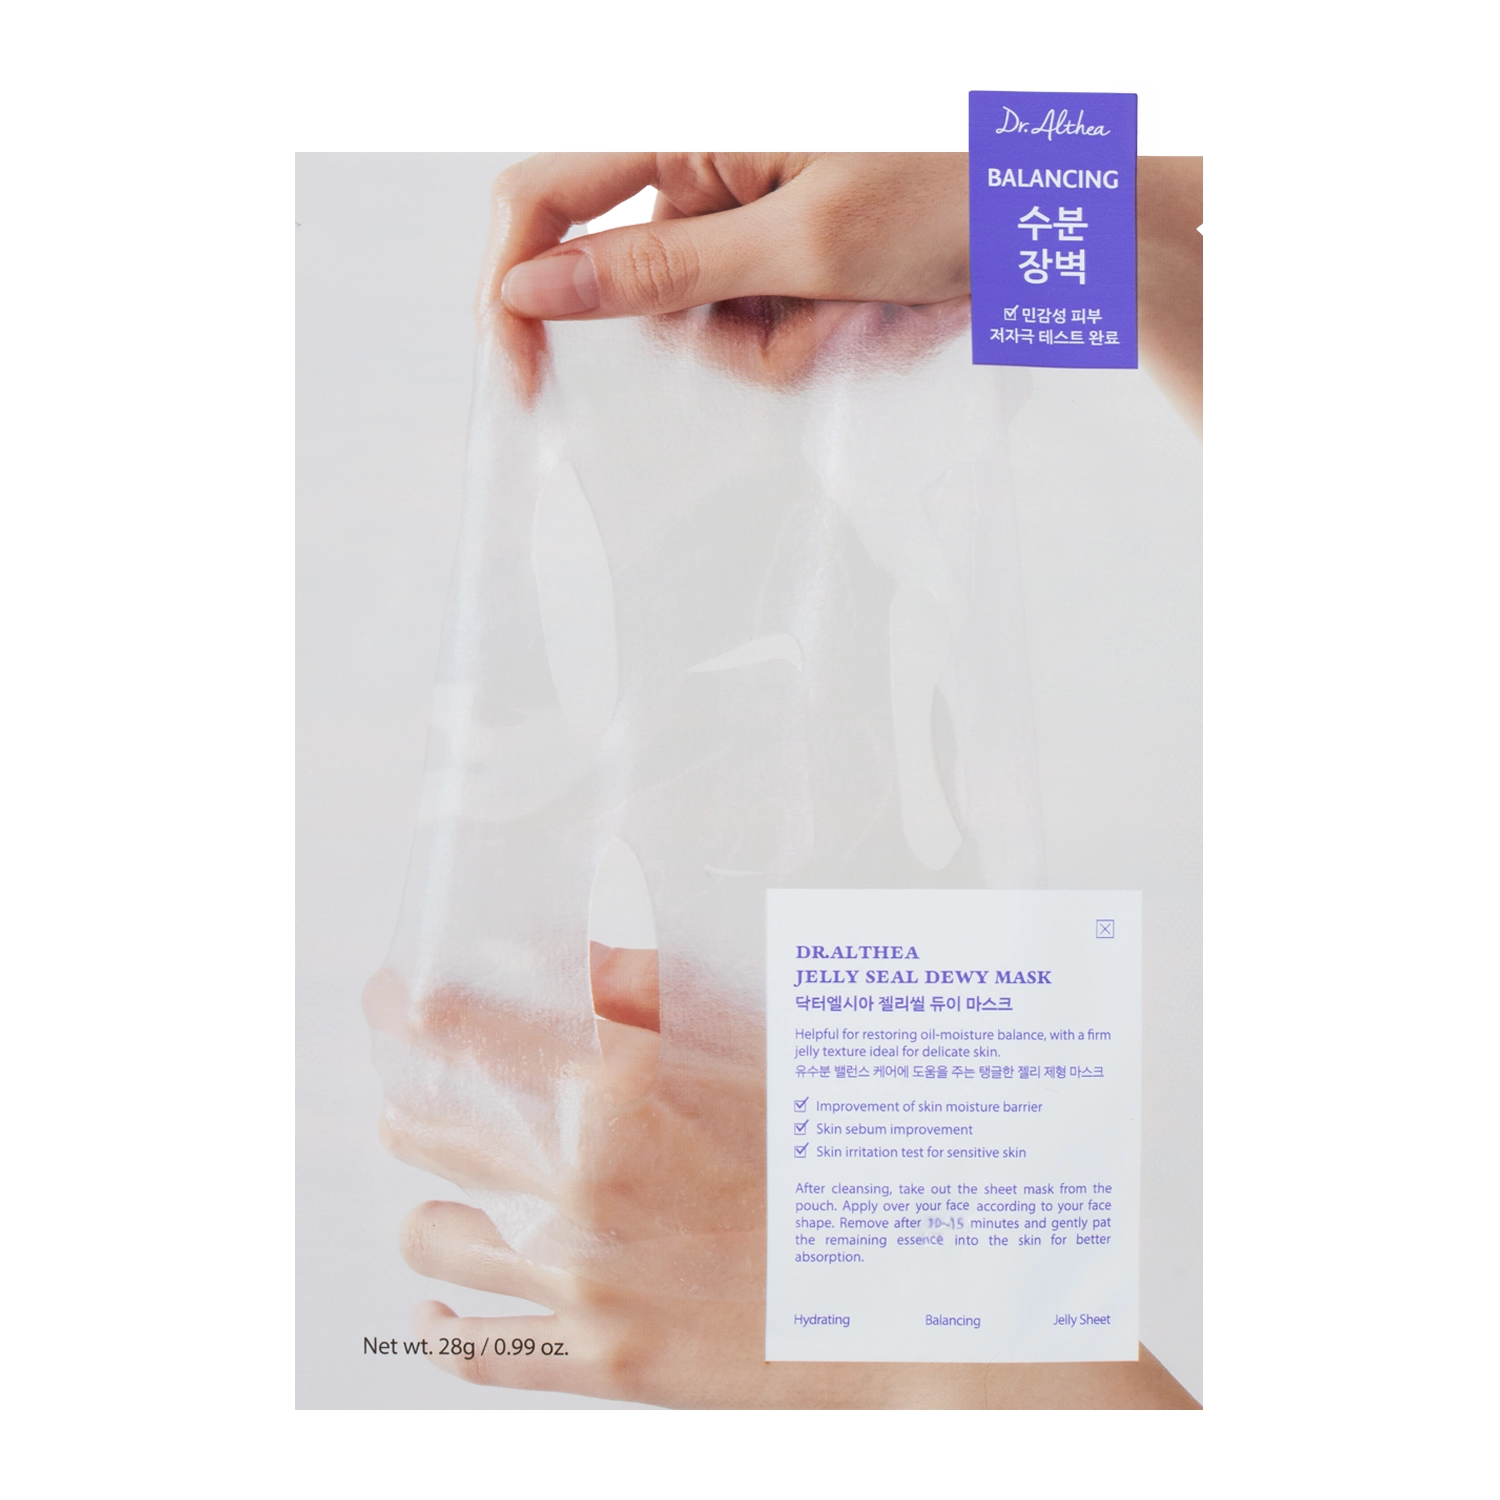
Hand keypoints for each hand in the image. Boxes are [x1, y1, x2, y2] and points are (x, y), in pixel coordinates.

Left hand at [367, 946, 1197, 1407]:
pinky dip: (442, 1326)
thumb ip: (672, 1003)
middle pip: (446, 1137)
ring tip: (429, 1211)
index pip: (490, 1035)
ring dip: (428, 1220)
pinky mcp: (601, 1358)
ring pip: (441, 1242)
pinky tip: (433, 1308)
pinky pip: (479, 1350)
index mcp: (631, 1090)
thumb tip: (604, 950)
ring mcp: (588, 1274)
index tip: (393, 1002)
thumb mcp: (766, 1058)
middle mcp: (589, 1178)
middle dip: (410, 1117)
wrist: (900, 1299)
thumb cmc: (839, 1161)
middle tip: (396, 1113)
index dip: (425, 1014)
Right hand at [481, 153, 970, 398]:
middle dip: (733, 332)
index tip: (526, 379)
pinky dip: (824, 338)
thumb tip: (535, 289)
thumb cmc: (965, 185)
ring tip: (883, 305)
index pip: (549, 195)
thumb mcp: (805, 239)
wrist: (1081, 207)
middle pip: (651, 288)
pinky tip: (891, 308)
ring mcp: (758, 203)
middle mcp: (715, 155)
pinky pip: (769, 326)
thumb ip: (661, 271)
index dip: (519, 287)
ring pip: (717, 326)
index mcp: (697, 116)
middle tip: (829, 315)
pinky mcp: (794, 240)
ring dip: (795, 342)